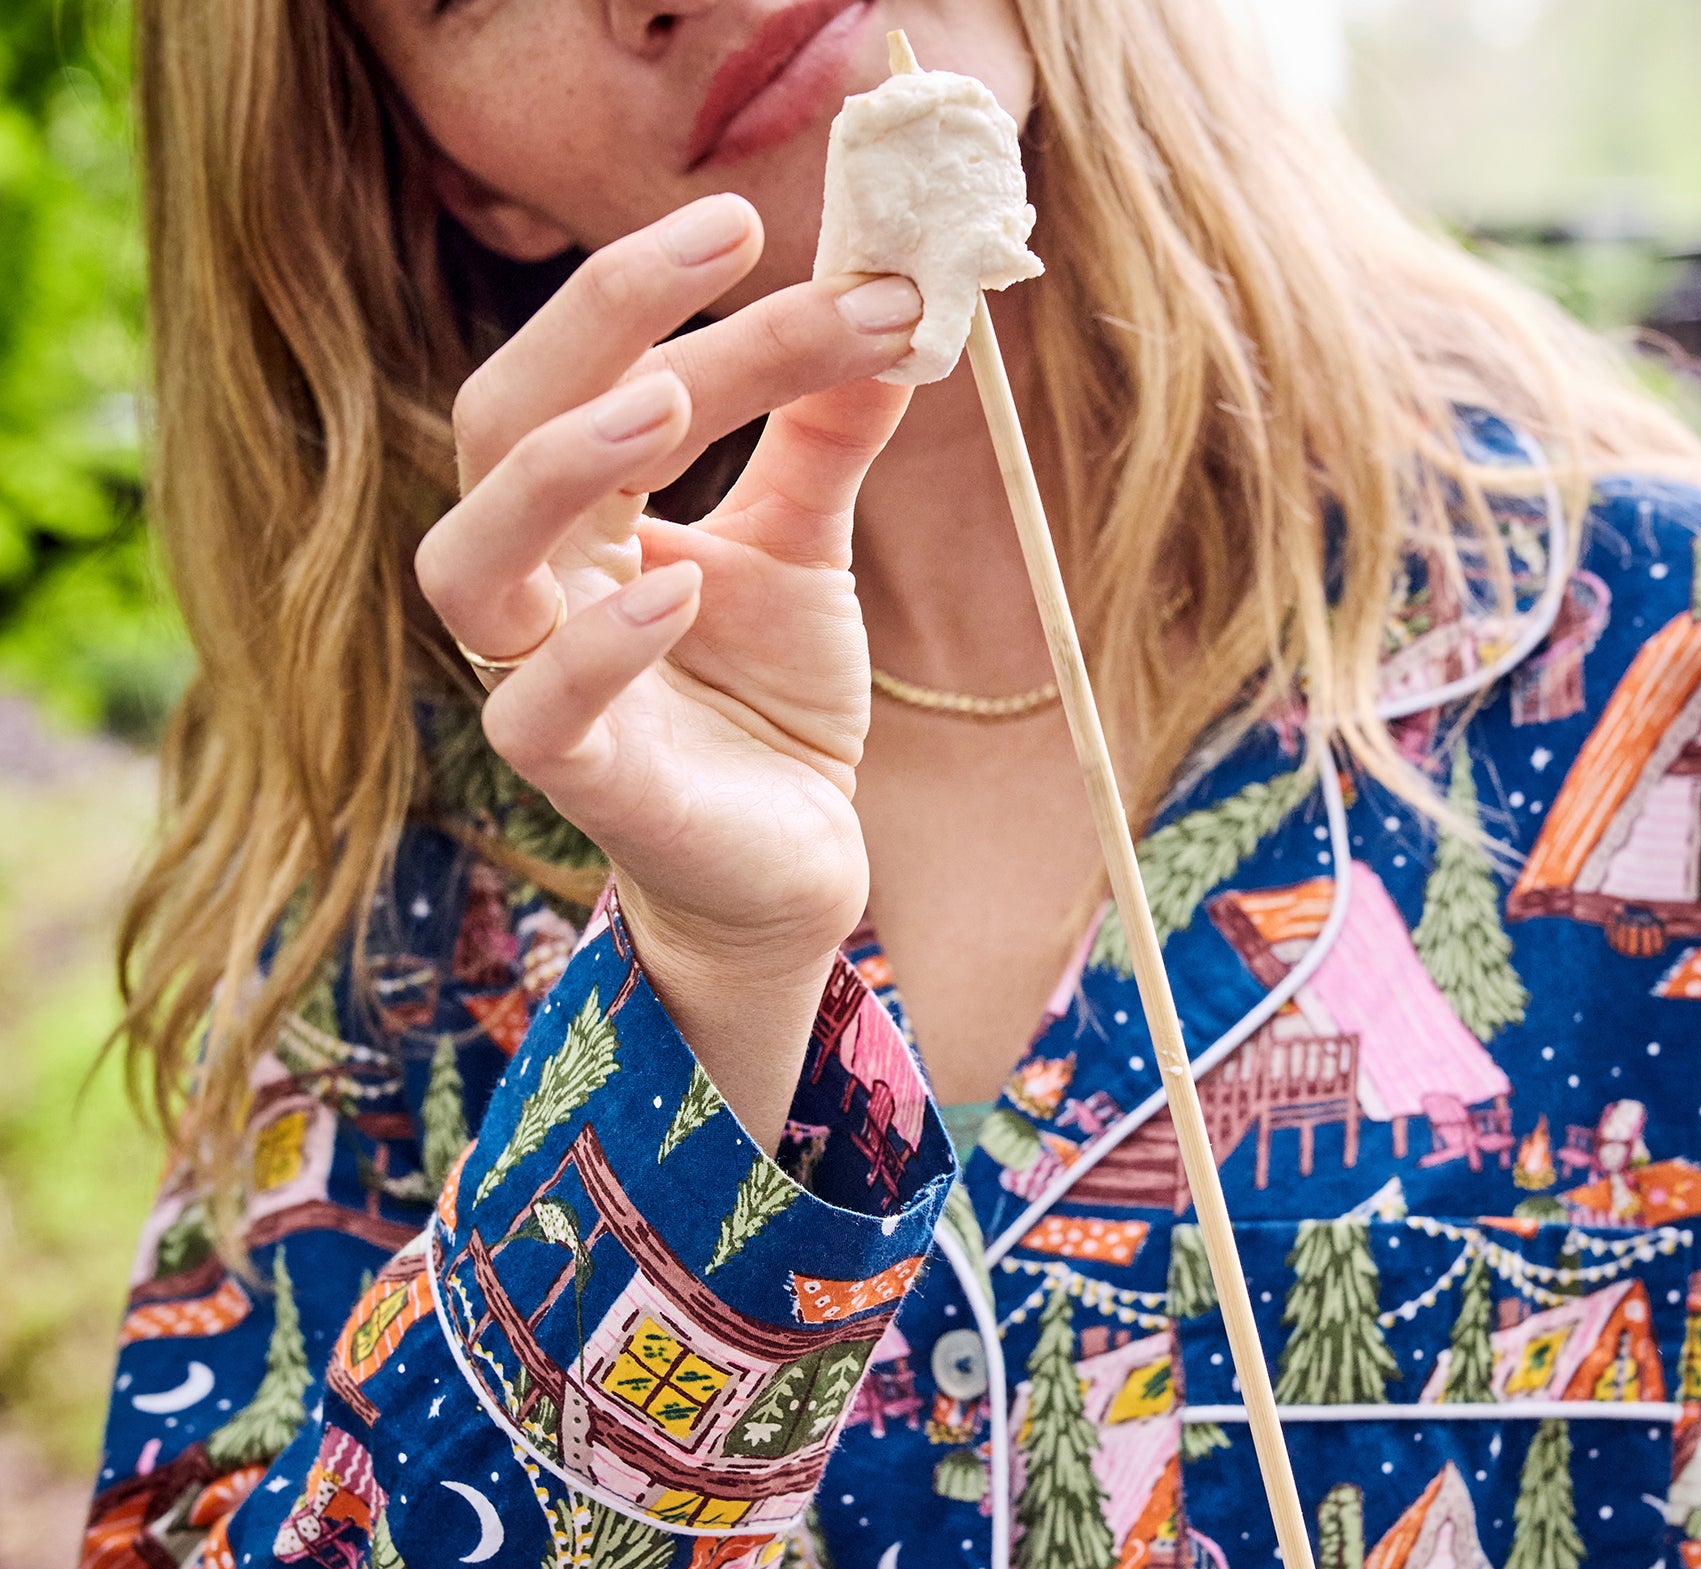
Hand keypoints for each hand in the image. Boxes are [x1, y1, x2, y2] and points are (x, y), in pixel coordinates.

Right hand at [414, 195, 922, 1139]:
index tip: (768, 224)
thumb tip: (888, 304)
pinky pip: (542, 713)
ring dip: (559, 471)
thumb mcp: (803, 553)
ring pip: (472, 564)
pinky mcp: (582, 785)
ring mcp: (540, 687)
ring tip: (661, 397)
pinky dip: (600, 649)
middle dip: (594, 323)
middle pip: (502, 427)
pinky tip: (677, 591)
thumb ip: (822, 438)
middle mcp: (538, 587)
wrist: (792, 871)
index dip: (674, 298)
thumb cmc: (771, 711)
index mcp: (581, 517)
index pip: (601, 375)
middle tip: (716, 246)